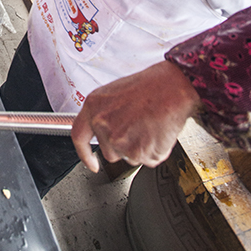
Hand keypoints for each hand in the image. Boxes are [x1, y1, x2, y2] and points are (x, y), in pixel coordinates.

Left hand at [71, 60, 200, 172]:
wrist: (171, 88)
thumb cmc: (149, 86)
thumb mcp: (114, 93)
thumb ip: (104, 114)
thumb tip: (103, 130)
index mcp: (93, 106)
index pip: (78, 137)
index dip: (84, 154)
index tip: (92, 164)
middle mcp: (102, 125)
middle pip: (108, 152)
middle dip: (122, 146)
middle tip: (137, 126)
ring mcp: (119, 140)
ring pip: (129, 157)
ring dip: (139, 148)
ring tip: (148, 125)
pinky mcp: (138, 152)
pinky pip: (147, 160)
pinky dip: (155, 150)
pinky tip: (157, 132)